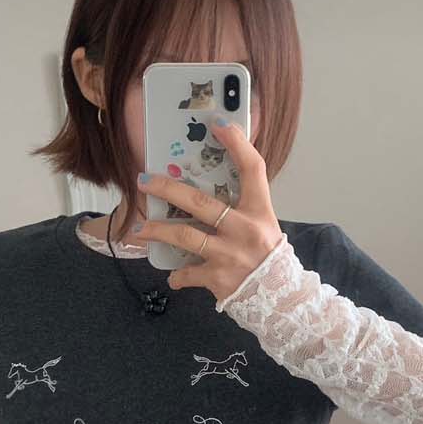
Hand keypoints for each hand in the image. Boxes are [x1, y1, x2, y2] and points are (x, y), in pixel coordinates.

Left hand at [135, 118, 284, 302]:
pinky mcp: (219, 279)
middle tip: (143, 180)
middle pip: (200, 202)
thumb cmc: (267, 256)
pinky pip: (188, 274)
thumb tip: (209, 184)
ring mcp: (230, 255)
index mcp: (259, 211)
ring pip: (185, 237)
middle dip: (168, 188)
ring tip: (140, 230)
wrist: (282, 299)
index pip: (252, 169)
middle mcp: (245, 230)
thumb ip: (242, 207)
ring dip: (158, 232)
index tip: (218, 124)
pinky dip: (178, 276)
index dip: (237, 144)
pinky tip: (173, 276)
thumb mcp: (263, 225)